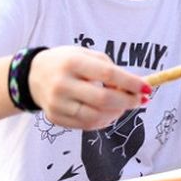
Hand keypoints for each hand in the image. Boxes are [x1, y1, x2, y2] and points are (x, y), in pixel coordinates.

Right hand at [28, 46, 150, 129]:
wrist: (33, 75)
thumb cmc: (68, 62)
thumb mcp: (87, 55)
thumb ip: (110, 69)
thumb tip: (134, 88)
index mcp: (73, 63)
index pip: (108, 74)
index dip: (131, 83)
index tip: (147, 88)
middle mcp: (62, 84)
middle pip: (103, 99)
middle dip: (128, 102)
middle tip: (141, 100)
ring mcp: (57, 104)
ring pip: (96, 117)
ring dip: (117, 113)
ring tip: (124, 105)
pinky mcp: (55, 118)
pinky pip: (86, 125)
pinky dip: (104, 120)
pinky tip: (110, 112)